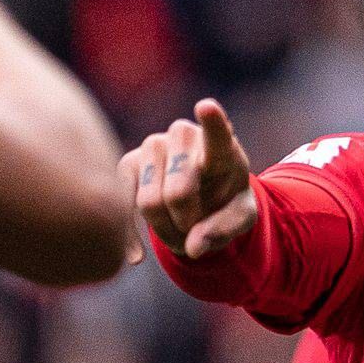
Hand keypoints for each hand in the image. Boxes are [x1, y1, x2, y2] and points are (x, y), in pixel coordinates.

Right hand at [124, 98, 256, 260]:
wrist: (199, 195)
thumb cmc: (225, 200)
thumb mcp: (242, 218)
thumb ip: (225, 230)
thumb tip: (194, 248)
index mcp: (222, 146)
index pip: (218, 132)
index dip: (212, 121)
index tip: (206, 107)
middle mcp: (185, 136)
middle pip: (178, 193)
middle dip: (186, 225)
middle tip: (196, 235)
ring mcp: (154, 144)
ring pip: (149, 203)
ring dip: (164, 231)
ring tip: (179, 232)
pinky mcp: (129, 161)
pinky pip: (121, 204)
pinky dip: (130, 236)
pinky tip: (137, 255)